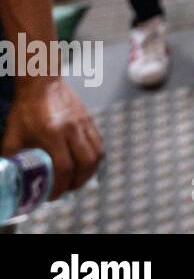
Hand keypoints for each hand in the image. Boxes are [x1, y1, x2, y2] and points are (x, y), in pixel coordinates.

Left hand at [1, 78, 102, 198]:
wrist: (42, 84)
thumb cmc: (26, 109)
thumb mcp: (13, 135)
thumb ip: (14, 157)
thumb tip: (10, 176)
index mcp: (52, 134)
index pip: (63, 167)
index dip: (60, 185)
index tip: (52, 195)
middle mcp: (72, 130)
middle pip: (86, 163)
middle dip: (78, 182)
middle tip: (67, 189)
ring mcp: (84, 124)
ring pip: (97, 154)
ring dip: (90, 172)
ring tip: (78, 179)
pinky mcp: (89, 121)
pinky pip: (98, 144)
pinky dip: (94, 158)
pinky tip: (84, 163)